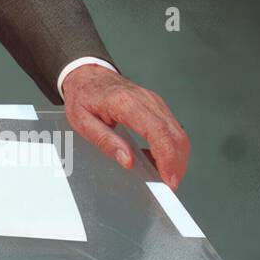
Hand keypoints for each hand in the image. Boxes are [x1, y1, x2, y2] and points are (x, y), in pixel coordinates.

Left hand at [62, 64, 189, 188]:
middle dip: (177, 164)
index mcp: (125, 103)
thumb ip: (105, 141)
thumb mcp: (82, 121)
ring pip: (178, 132)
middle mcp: (146, 100)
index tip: (169, 179)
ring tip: (163, 175)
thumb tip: (128, 161)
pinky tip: (158, 160)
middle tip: (168, 185)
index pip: (156, 131)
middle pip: (174, 134)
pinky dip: (172, 147)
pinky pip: (172, 129)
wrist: (87, 74)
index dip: (167, 157)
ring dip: (177, 157)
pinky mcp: (158, 106)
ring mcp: (155, 101)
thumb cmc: (83, 96)